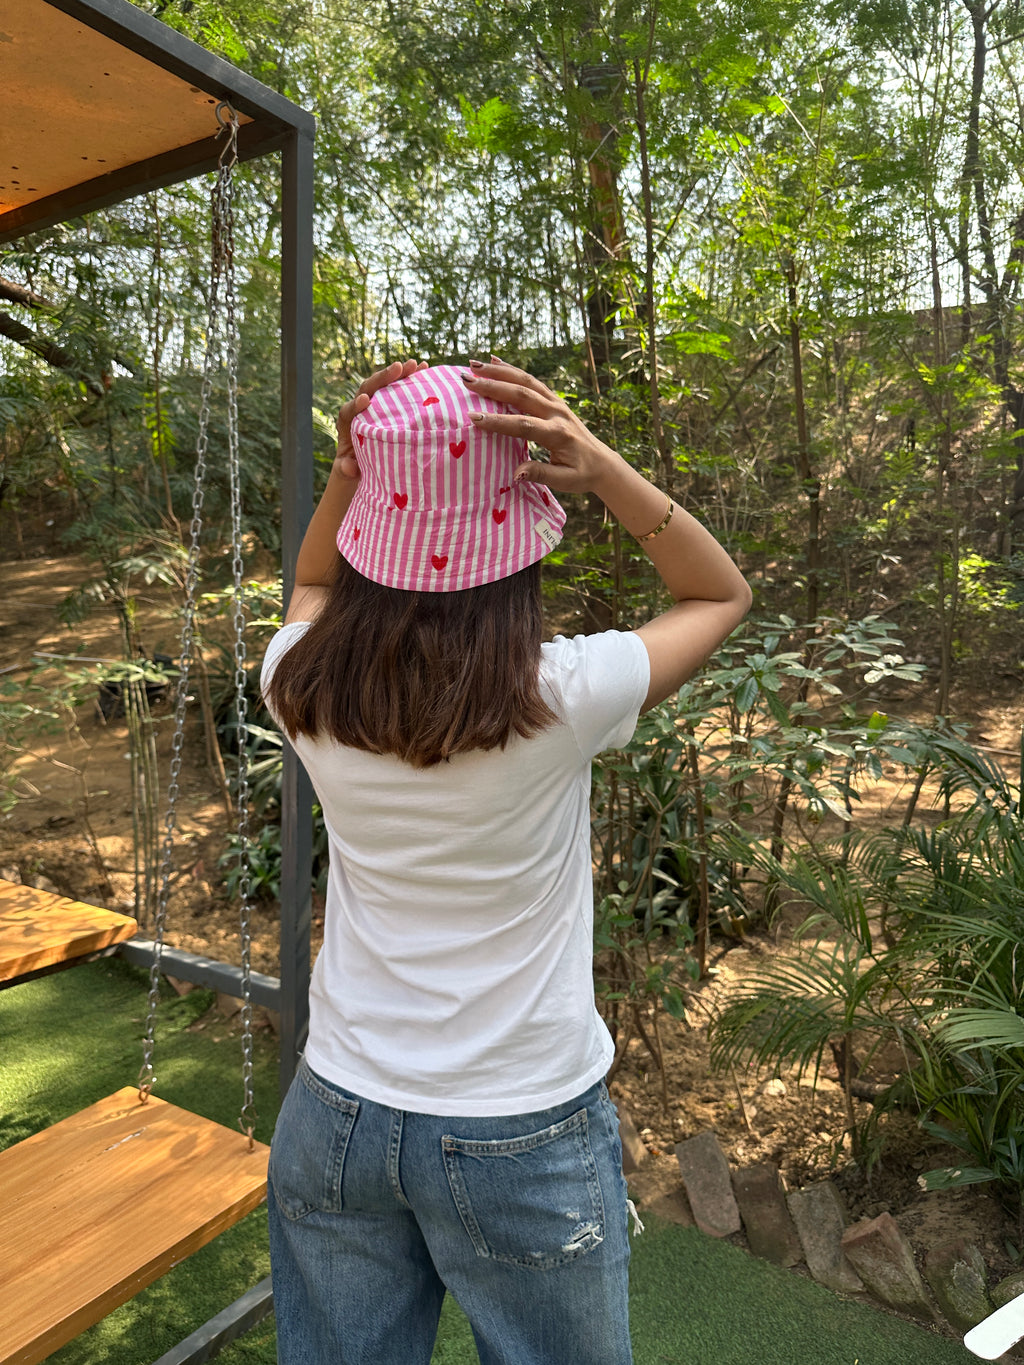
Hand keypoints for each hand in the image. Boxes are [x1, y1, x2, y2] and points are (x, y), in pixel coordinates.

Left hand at [334, 359, 426, 477]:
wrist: (361, 460)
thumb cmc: (353, 466)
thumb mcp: (348, 470)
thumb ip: (346, 469)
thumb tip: (349, 468)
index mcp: (347, 422)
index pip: (349, 409)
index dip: (356, 404)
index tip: (365, 399)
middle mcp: (360, 407)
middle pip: (368, 388)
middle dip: (383, 378)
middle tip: (399, 368)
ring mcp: (375, 402)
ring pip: (385, 384)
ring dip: (400, 373)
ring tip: (417, 365)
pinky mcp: (388, 403)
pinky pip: (398, 387)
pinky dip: (410, 378)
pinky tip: (425, 369)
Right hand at [461, 359, 619, 493]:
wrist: (603, 462)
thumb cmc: (582, 474)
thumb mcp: (565, 480)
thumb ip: (540, 474)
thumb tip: (515, 474)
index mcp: (558, 434)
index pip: (523, 425)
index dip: (498, 421)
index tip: (473, 418)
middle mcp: (557, 412)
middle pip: (522, 394)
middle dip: (493, 386)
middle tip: (467, 380)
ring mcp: (556, 403)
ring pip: (526, 381)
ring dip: (499, 371)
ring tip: (474, 364)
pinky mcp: (554, 400)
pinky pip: (531, 381)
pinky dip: (512, 370)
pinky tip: (494, 360)